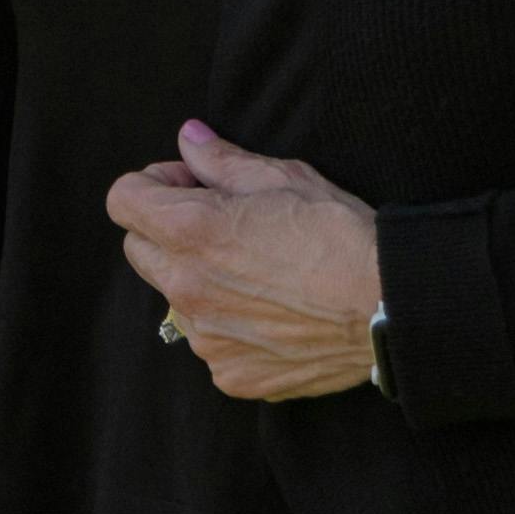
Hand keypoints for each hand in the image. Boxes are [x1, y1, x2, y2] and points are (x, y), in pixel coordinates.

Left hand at [110, 118, 384, 402]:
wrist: (391, 308)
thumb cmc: (340, 234)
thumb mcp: (283, 178)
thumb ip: (221, 160)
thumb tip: (188, 139)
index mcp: (190, 231)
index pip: (122, 200)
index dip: (152, 184)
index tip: (189, 185)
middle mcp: (186, 287)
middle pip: (139, 249)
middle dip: (166, 230)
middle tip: (221, 224)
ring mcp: (206, 337)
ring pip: (177, 299)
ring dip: (199, 281)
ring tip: (259, 274)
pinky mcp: (232, 374)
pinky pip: (211, 342)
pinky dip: (230, 327)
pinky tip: (275, 314)